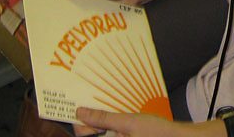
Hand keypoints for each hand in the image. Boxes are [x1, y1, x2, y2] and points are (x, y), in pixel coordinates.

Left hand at [75, 108, 214, 136]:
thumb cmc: (155, 132)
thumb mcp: (128, 122)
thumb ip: (103, 118)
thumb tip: (81, 113)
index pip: (84, 133)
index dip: (80, 119)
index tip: (79, 103)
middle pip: (92, 134)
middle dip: (92, 118)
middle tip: (94, 99)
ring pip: (102, 133)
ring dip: (103, 120)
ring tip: (109, 105)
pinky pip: (112, 134)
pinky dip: (112, 124)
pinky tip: (118, 114)